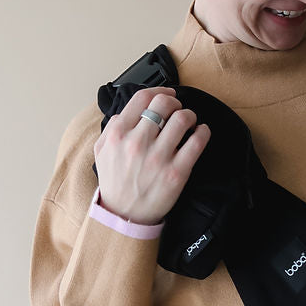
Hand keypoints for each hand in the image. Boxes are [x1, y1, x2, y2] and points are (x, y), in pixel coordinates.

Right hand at [93, 87, 210, 224]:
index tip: (168, 93)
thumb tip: (125, 112)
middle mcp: (138, 142)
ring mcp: (159, 157)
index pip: (142, 97)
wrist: (125, 214)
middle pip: (164, 103)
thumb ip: (111, 128)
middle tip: (179, 109)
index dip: (159, 90)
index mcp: (119, 133)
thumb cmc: (116, 183)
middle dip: (175, 102)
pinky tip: (202, 132)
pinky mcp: (177, 172)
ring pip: (183, 119)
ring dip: (190, 115)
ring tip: (190, 121)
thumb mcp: (102, 151)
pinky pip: (197, 142)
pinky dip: (203, 132)